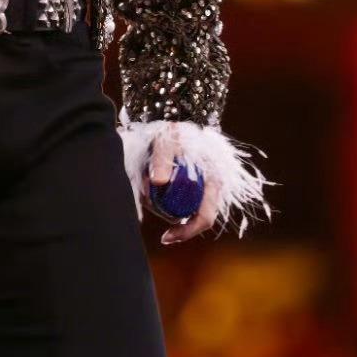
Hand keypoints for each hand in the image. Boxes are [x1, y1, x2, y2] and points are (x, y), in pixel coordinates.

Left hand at [144, 124, 221, 244]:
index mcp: (213, 181)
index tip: (165, 238)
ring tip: (143, 187)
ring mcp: (199, 189)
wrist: (175, 118)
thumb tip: (158, 183)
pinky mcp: (188, 187)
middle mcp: (209, 189)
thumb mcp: (167, 141)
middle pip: (188, 218)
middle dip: (166, 217)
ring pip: (180, 211)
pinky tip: (148, 187)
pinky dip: (160, 200)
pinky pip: (174, 201)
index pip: (204, 218)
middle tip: (145, 202)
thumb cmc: (174, 130)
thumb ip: (162, 158)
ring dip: (161, 206)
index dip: (187, 232)